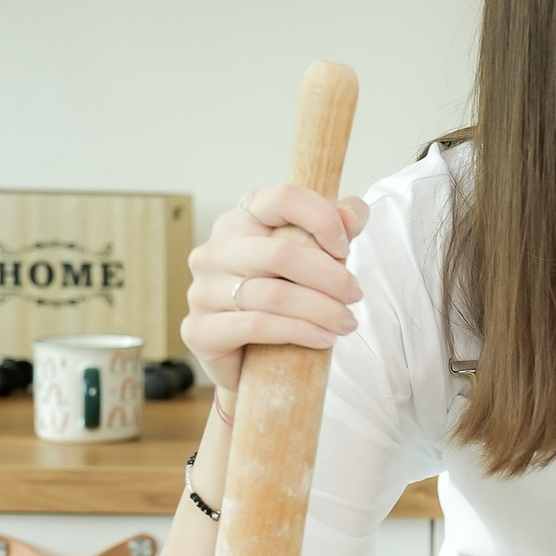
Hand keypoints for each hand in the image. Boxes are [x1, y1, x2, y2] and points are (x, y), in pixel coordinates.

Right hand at [183, 186, 368, 393]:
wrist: (248, 356)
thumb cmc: (282, 296)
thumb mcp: (312, 257)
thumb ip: (336, 227)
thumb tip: (353, 212)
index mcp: (240, 221)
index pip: (282, 198)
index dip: (322, 218)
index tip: (346, 247)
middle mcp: (214, 251)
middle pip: (281, 253)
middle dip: (330, 277)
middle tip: (356, 295)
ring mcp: (201, 290)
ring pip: (273, 294)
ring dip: (322, 310)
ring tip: (347, 323)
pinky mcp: (199, 330)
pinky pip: (256, 325)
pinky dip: (299, 332)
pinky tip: (324, 339)